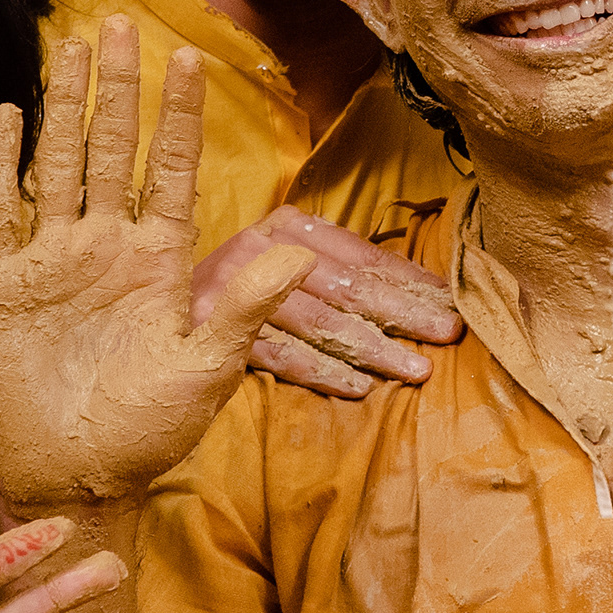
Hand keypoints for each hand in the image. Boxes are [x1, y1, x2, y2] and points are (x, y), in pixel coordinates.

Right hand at [0, 20, 312, 508]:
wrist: (75, 478)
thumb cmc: (147, 432)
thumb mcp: (206, 369)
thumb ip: (244, 307)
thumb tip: (299, 254)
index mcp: (159, 260)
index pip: (171, 168)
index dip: (179, 114)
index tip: (189, 56)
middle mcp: (108, 247)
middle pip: (113, 149)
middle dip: (118, 88)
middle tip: (117, 24)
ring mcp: (55, 261)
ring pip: (60, 164)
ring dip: (63, 107)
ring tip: (70, 49)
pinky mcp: (6, 284)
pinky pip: (2, 211)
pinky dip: (0, 164)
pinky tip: (5, 116)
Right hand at [197, 206, 461, 397]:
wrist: (159, 316)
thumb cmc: (247, 293)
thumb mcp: (293, 268)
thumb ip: (346, 273)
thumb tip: (429, 295)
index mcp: (290, 224)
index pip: (362, 254)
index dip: (410, 281)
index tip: (453, 305)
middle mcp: (261, 247)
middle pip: (346, 285)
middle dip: (403, 313)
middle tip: (447, 336)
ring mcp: (234, 288)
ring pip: (318, 321)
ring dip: (372, 348)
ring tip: (414, 368)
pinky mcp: (214, 330)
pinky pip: (280, 354)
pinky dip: (321, 371)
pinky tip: (358, 387)